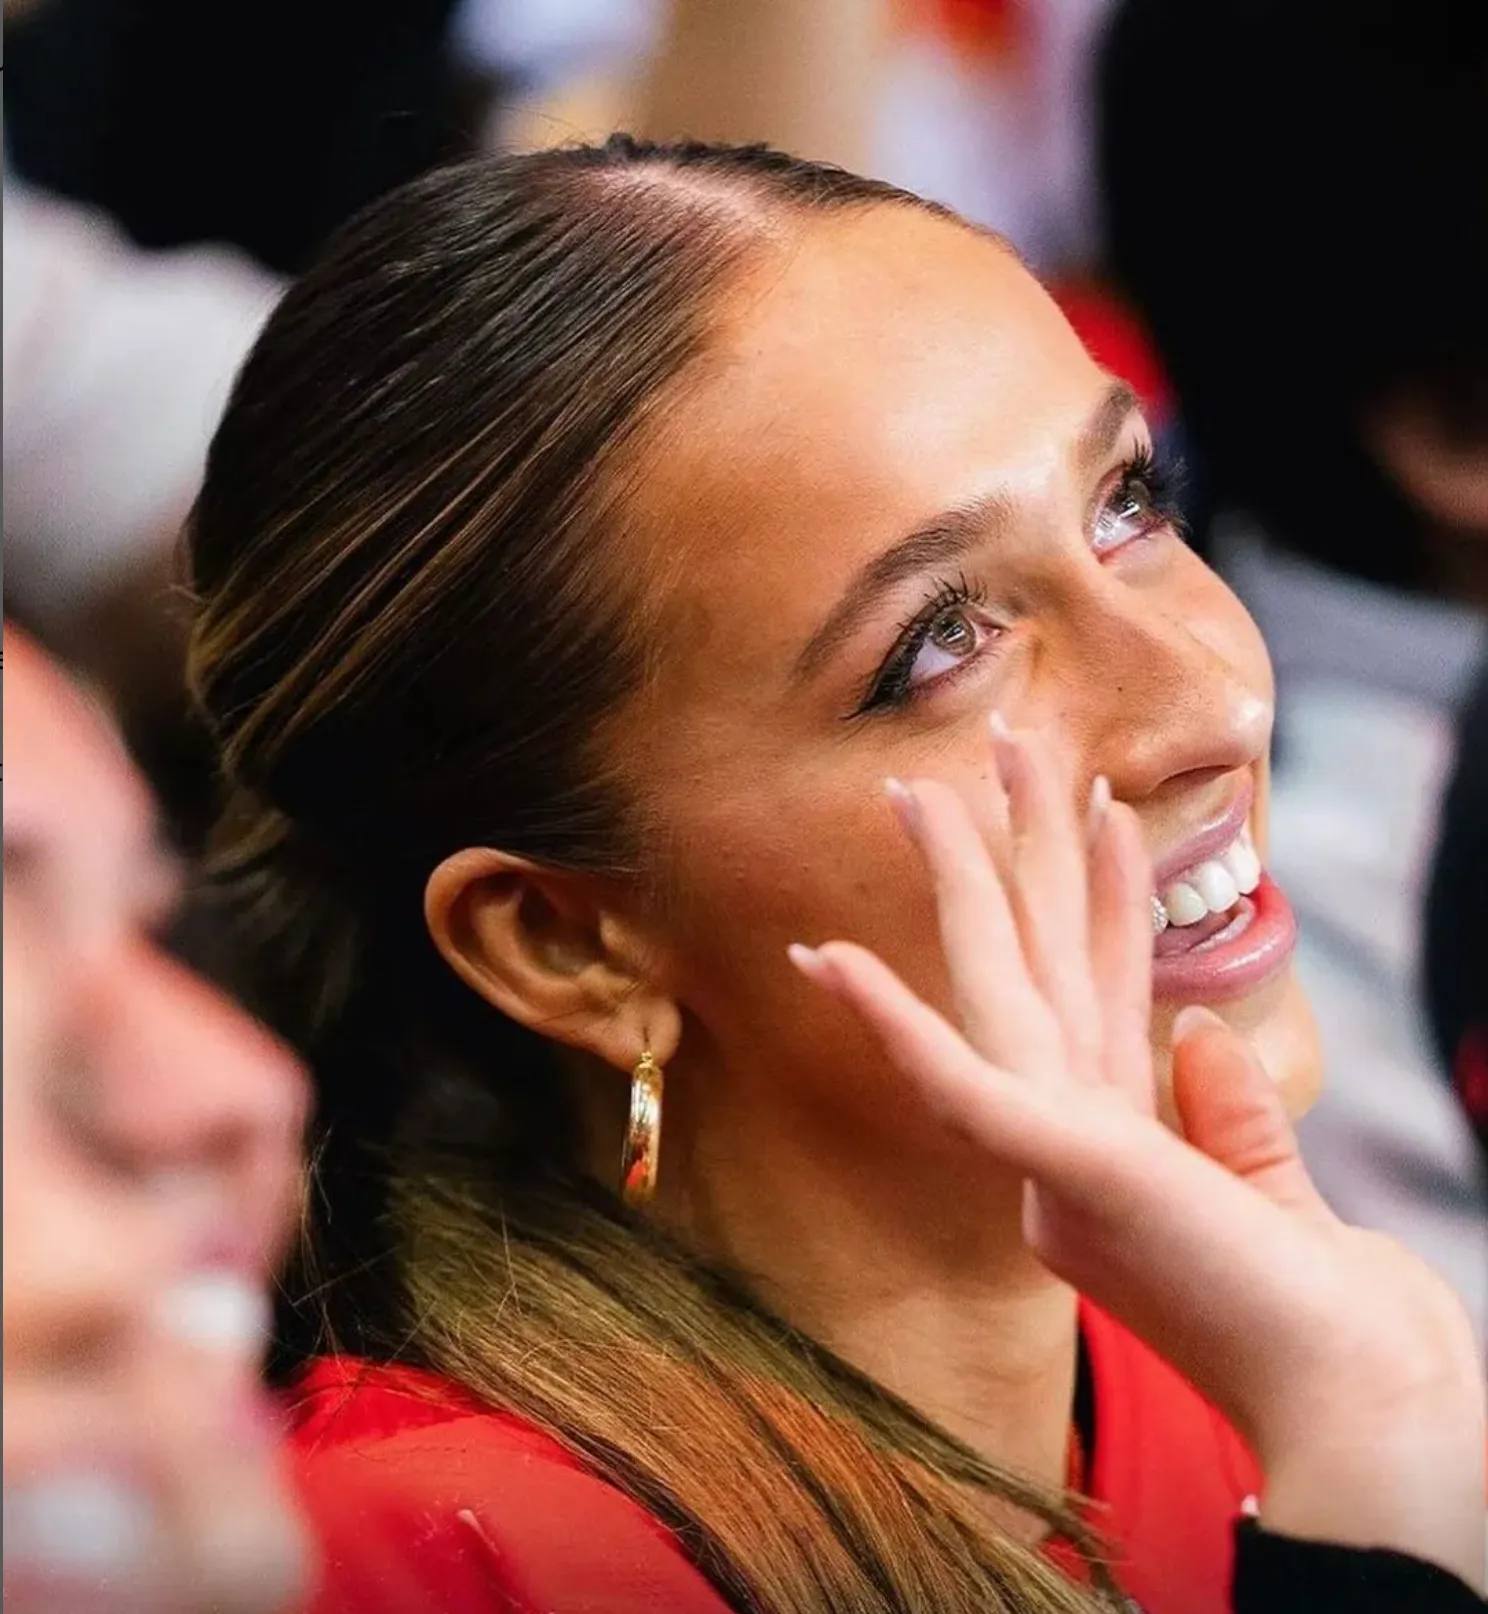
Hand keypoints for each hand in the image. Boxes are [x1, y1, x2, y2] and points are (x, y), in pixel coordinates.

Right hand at [789, 720, 1485, 1587]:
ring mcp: (1053, 1152)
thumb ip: (1231, 1113)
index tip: (1089, 815)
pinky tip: (829, 958)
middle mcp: (1067, 1137)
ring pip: (989, 990)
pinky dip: (891, 1023)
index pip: (1097, 990)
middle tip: (955, 766)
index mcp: (1111, 1141)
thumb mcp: (1272, 1193)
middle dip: (993, 862)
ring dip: (956, 887)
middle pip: (1025, 969)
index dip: (1095, 897)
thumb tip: (1198, 1032)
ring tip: (920, 792)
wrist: (1348, 1399)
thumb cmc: (1316, 1313)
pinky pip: (958, 1084)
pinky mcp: (1058, 1168)